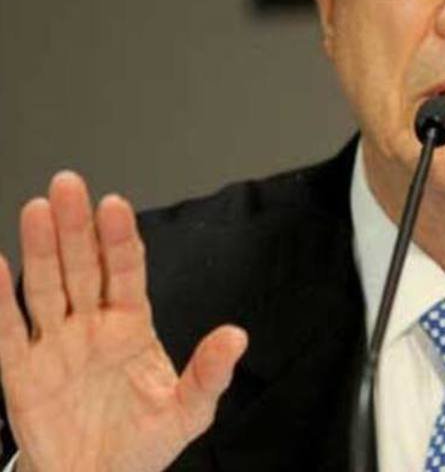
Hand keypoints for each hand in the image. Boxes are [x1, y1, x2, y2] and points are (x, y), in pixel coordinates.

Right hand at [0, 172, 247, 471]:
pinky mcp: (22, 373)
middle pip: (82, 267)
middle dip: (77, 228)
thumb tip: (237, 337)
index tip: (115, 205)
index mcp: (132, 325)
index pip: (126, 271)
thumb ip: (210, 373)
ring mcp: (56, 345)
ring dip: (40, 249)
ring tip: (38, 209)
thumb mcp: (188, 411)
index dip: (120, 239)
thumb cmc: (143, 443)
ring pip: (45, 287)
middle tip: (69, 185)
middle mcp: (92, 325)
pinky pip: (8, 332)